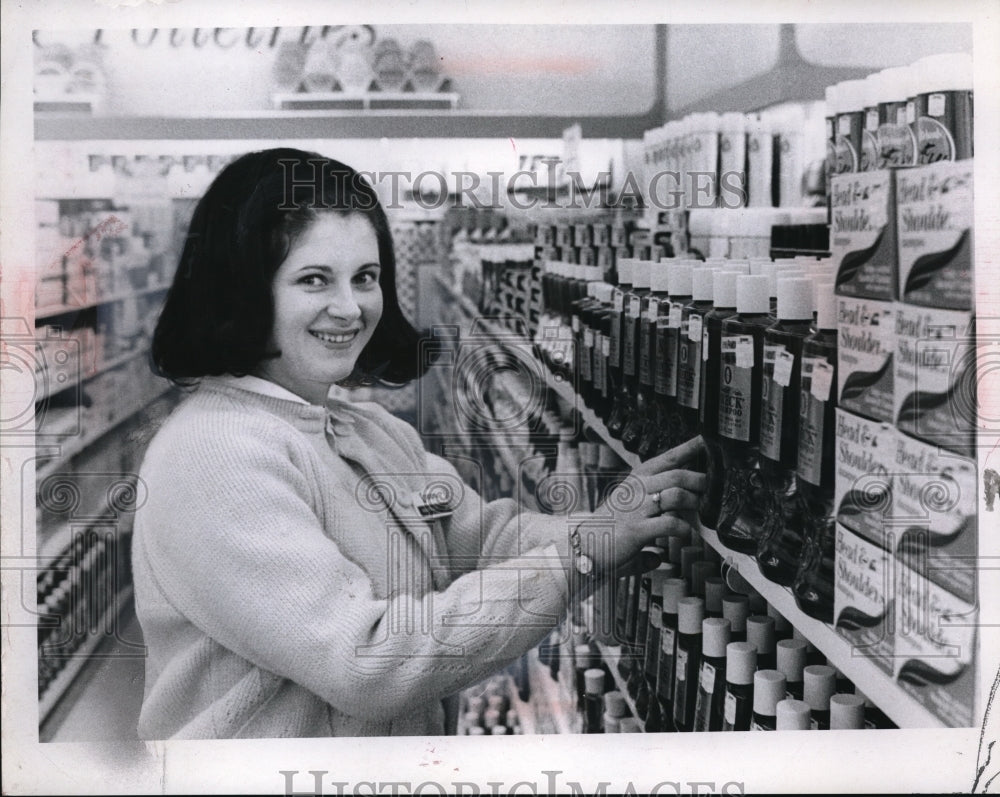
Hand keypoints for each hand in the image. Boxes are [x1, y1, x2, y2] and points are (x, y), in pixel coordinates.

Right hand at [588, 436, 707, 573]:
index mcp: (636, 480)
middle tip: (713, 487)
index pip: (666, 458)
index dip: (688, 448)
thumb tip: (662, 548)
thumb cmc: (605, 532)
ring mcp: (637, 509)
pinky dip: (684, 529)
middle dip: (701, 481)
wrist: (582, 548)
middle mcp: (637, 489)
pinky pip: (671, 524)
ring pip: (677, 495)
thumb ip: (647, 523)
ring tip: (702, 511)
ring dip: (695, 503)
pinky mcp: (637, 530)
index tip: (705, 441)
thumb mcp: (627, 515)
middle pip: (678, 475)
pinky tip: (685, 534)